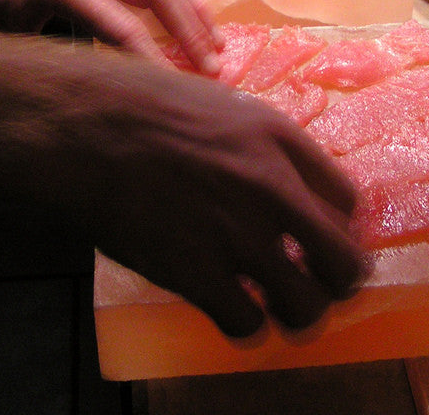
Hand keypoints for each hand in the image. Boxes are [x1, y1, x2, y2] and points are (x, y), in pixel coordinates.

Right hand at [1, 48, 367, 336]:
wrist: (81, 125)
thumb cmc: (138, 103)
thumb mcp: (218, 102)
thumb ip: (260, 143)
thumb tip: (284, 180)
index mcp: (280, 141)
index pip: (348, 200)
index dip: (338, 226)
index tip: (319, 235)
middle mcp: (273, 190)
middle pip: (345, 264)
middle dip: (336, 280)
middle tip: (313, 282)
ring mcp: (238, 236)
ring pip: (306, 308)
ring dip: (295, 312)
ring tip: (275, 306)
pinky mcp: (196, 274)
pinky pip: (247, 325)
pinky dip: (243, 324)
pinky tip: (229, 308)